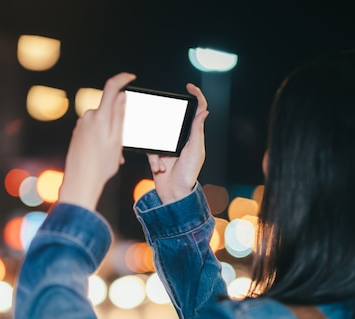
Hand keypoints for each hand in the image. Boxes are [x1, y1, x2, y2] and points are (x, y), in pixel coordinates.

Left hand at [58, 72, 136, 209]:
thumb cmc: (101, 165)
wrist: (80, 181)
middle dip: (118, 123)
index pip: (111, 88)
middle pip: (108, 109)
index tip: (130, 78)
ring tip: (113, 156)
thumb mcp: (117, 140)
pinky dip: (102, 140)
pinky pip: (94, 131)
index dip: (122, 79)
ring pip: (102, 123)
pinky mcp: (77, 133)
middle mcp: (88, 117)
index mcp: (99, 116)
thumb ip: (119, 115)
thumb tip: (121, 95)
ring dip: (111, 135)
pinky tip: (103, 157)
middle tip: (122, 146)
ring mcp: (81, 125)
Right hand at [147, 83, 208, 203]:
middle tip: (166, 144)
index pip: (198, 112)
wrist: (174, 195)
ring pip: (157, 136)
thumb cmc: (189, 175)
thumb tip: (204, 111)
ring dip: (158, 153)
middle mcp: (181, 139)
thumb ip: (197, 131)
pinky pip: (150, 149)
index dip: (196, 97)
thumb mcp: (195, 151)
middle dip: (165, 130)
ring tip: (164, 166)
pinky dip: (154, 159)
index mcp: (194, 136)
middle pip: (172, 122)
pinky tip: (160, 169)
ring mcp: (168, 146)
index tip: (189, 87)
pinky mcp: (156, 153)